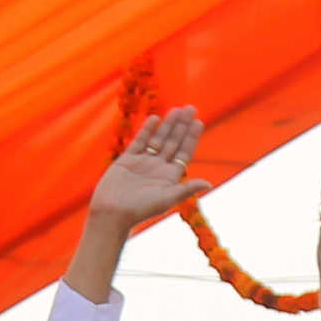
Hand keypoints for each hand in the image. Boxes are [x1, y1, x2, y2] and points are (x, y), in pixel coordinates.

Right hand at [91, 107, 217, 227]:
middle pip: (173, 142)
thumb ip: (187, 189)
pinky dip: (147, 129)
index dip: (191, 137)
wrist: (112, 212)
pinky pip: (139, 141)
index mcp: (169, 177)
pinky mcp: (127, 160)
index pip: (184, 153)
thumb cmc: (140, 210)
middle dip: (182, 125)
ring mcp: (143, 162)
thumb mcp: (167, 199)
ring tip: (177, 109)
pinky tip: (155, 118)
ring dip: (168, 125)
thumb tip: (209, 184)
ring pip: (158, 139)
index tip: (198, 122)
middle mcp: (158, 167)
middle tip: (191, 108)